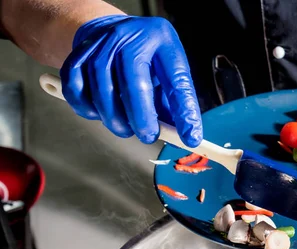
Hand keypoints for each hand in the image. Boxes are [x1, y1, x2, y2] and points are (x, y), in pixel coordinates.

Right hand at [60, 15, 201, 146]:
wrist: (110, 30)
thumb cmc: (146, 58)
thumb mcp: (168, 71)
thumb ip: (176, 104)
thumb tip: (185, 137)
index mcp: (159, 38)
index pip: (175, 81)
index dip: (184, 112)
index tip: (189, 138)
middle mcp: (127, 36)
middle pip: (133, 85)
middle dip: (141, 119)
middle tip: (148, 136)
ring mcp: (98, 44)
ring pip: (101, 92)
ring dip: (115, 119)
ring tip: (126, 128)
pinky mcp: (76, 56)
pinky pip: (76, 91)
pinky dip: (88, 110)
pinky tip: (102, 114)